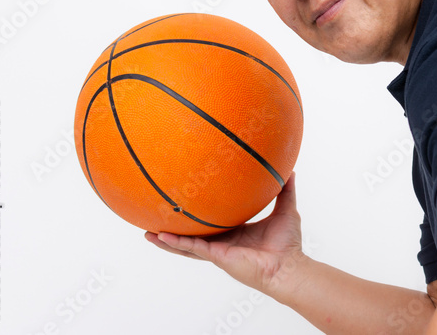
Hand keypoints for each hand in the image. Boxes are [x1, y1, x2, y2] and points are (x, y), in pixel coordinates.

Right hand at [145, 172, 308, 301]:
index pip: (213, 222)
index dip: (200, 215)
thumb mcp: (285, 210)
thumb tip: (289, 170)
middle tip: (156, 218)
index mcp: (235, 232)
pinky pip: (193, 248)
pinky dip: (178, 243)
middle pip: (193, 235)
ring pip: (186, 245)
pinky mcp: (218, 256)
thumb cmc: (288, 245)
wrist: (288, 267)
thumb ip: (285, 191)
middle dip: (175, 229)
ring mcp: (218, 251)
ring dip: (167, 240)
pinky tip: (162, 237)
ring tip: (147, 233)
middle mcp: (223, 242)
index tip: (188, 202)